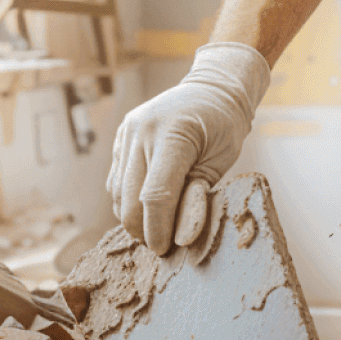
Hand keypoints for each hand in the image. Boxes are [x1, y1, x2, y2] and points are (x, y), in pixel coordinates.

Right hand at [106, 43, 269, 253]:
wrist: (211, 88)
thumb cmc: (223, 126)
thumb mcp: (221, 161)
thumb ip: (198, 196)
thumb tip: (180, 238)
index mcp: (173, 134)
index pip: (156, 196)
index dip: (158, 229)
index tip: (165, 250)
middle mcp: (141, 131)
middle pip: (129, 199)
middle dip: (142, 229)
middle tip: (162, 245)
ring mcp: (126, 132)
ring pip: (117, 193)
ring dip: (133, 217)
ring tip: (156, 227)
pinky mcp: (120, 137)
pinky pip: (116, 180)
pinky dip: (128, 199)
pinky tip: (147, 206)